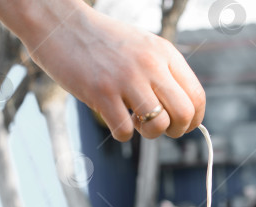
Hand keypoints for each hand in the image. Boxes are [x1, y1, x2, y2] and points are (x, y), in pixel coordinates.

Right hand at [0, 0, 204, 141]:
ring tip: (135, 121)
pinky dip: (122, 133)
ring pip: (158, 125)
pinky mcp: (101, 92)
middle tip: (161, 128)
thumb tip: (183, 112)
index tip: (183, 125)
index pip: (196, 96)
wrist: (59, 23)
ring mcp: (126, 78)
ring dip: (149, 133)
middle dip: (177, 130)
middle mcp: (150, 64)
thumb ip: (164, 72)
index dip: (194, 119)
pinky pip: (125, 131)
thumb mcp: (143, 47)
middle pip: (183, 114)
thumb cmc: (102, 41)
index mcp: (164, 52)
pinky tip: (114, 118)